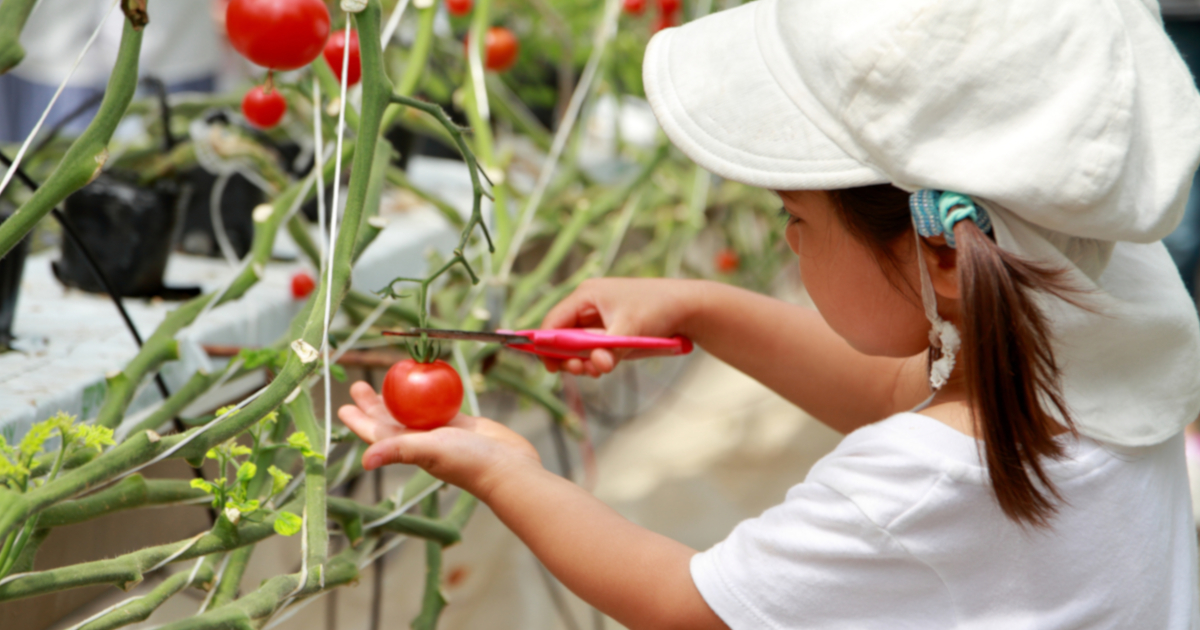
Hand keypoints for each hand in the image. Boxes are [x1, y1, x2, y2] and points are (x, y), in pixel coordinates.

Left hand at [337, 381, 541, 499]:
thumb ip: (399, 451)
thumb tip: (364, 461)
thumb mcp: (431, 451)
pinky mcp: (461, 424)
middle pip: (391, 418)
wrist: (508, 467)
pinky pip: (440, 404)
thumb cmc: (469, 463)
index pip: (377, 432)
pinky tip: (428, 380)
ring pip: (414, 410)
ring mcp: (442, 432)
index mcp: (410, 447)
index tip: (343, 406)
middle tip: (360, 385)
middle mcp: (422, 440)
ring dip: (400, 396)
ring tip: (389, 380)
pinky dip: (431, 393)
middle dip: (374, 404)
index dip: (359, 421)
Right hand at [540, 278, 704, 376]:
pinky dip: (596, 359)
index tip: (550, 368)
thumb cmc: (659, 307)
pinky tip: (607, 364)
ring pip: (578, 345)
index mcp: (586, 295)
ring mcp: (599, 318)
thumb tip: (597, 365)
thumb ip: (611, 348)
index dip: (546, 345)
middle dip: (568, 357)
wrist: (687, 307)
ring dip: (583, 361)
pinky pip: (593, 348)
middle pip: (562, 336)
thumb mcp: (632, 328)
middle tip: (581, 371)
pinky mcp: (610, 330)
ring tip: (600, 368)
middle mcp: (588, 305)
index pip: (553, 322)